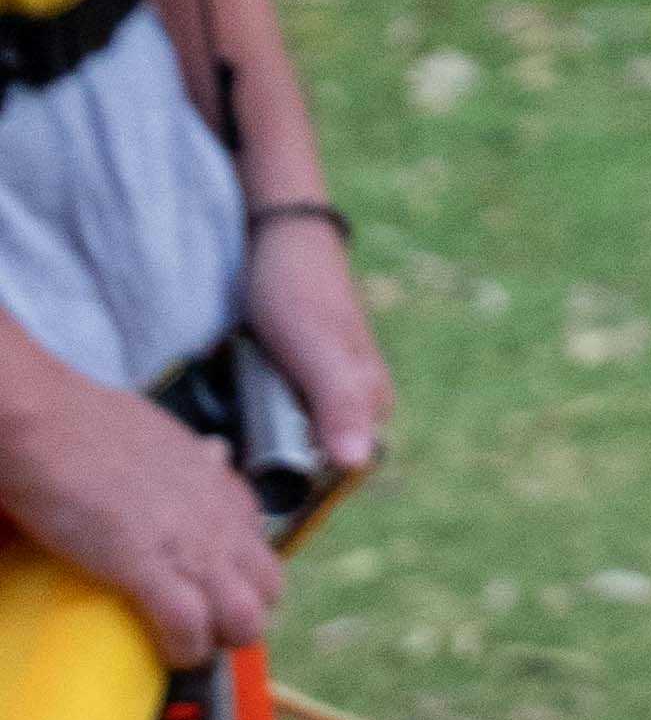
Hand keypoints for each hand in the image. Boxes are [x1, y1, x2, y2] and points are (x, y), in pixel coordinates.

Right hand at [0, 369, 281, 664]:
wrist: (48, 423)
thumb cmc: (89, 424)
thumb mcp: (163, 435)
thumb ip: (193, 457)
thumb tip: (215, 453)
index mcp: (222, 487)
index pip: (261, 549)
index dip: (242, 581)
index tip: (216, 594)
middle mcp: (220, 519)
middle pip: (267, 592)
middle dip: (242, 619)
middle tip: (203, 629)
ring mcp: (191, 546)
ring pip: (243, 620)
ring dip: (218, 641)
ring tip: (187, 647)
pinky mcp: (149, 569)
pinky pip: (189, 628)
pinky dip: (182, 650)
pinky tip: (166, 654)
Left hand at [242, 209, 388, 478]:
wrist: (274, 235)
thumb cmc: (299, 291)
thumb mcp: (317, 350)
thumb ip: (339, 404)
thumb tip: (356, 461)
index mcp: (371, 406)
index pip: (332, 475)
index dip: (288, 484)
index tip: (243, 479)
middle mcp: (350, 405)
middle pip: (303, 461)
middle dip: (261, 462)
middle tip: (220, 449)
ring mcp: (318, 392)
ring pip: (280, 441)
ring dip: (244, 442)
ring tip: (211, 432)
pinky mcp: (289, 379)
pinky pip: (264, 416)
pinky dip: (238, 417)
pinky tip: (216, 412)